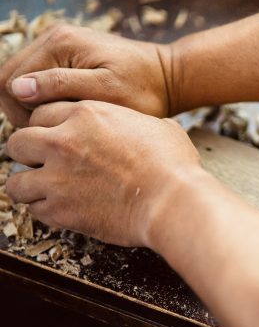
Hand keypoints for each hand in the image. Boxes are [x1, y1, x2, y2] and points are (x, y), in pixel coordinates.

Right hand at [0, 24, 173, 126]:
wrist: (170, 78)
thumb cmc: (145, 90)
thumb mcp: (106, 91)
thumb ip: (62, 87)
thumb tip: (19, 88)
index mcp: (60, 43)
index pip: (9, 80)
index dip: (20, 112)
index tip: (48, 131)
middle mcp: (54, 37)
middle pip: (10, 79)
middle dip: (25, 109)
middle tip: (56, 130)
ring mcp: (60, 45)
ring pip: (24, 82)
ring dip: (36, 106)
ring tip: (67, 122)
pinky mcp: (69, 57)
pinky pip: (42, 81)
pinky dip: (49, 100)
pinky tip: (72, 114)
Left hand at [5, 101, 202, 246]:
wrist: (173, 201)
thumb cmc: (174, 165)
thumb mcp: (161, 127)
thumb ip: (138, 123)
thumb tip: (146, 128)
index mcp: (86, 115)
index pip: (42, 114)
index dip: (48, 129)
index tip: (56, 141)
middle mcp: (63, 141)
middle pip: (17, 143)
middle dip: (28, 155)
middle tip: (44, 165)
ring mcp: (57, 177)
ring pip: (16, 181)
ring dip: (30, 186)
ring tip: (46, 192)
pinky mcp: (60, 209)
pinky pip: (34, 210)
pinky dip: (45, 211)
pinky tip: (62, 210)